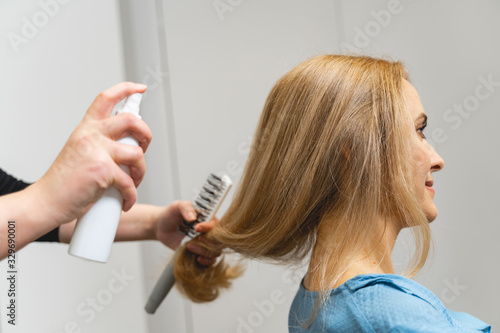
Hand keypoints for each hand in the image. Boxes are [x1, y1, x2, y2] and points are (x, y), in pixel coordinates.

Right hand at [30, 82, 151, 226]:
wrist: (47, 201)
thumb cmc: (65, 182)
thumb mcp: (81, 151)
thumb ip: (101, 143)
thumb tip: (128, 145)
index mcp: (86, 128)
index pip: (106, 99)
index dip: (126, 89)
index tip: (140, 88)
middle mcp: (91, 135)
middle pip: (131, 121)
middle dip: (146, 134)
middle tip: (144, 147)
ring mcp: (97, 152)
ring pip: (137, 153)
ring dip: (141, 171)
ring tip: (133, 182)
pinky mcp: (103, 171)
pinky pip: (129, 182)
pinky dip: (131, 195)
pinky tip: (126, 201)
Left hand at [154, 200, 220, 265]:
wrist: (161, 227)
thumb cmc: (171, 214)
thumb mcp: (177, 206)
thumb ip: (186, 207)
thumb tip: (193, 218)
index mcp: (207, 219)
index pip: (216, 225)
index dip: (208, 227)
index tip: (196, 228)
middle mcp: (209, 232)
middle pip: (217, 241)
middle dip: (206, 242)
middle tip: (193, 240)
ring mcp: (204, 244)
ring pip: (214, 252)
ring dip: (203, 252)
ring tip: (189, 247)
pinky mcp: (199, 253)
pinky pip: (209, 261)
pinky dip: (206, 262)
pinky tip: (197, 259)